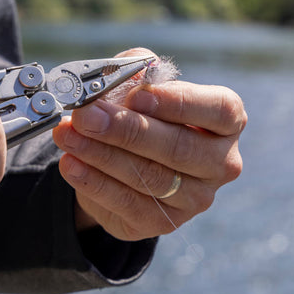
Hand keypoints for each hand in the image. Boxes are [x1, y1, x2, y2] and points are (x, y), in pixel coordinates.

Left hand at [52, 49, 246, 240]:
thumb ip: (136, 72)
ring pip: (150, 177)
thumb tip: (126, 76)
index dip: (179, 102)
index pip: (219, 110)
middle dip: (126, 130)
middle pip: (179, 147)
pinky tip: (71, 163)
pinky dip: (94, 182)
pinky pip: (128, 203)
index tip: (137, 97)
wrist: (126, 161)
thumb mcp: (139, 84)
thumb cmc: (140, 113)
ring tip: (67, 135)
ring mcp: (195, 198)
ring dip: (101, 154)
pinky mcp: (164, 222)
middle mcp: (220, 163)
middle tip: (86, 115)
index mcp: (225, 122)